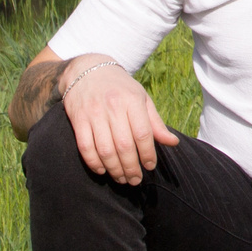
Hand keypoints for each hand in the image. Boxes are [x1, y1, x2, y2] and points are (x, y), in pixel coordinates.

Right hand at [62, 58, 179, 185]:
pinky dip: (94, 163)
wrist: (88, 70)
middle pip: (124, 146)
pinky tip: (102, 170)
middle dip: (131, 168)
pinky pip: (85, 147)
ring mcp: (94, 113)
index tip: (150, 166)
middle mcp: (113, 106)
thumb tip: (173, 143)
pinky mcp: (78, 119)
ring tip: (122, 179)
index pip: (143, 133)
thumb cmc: (120, 88)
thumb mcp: (141, 98)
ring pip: (104, 150)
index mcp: (132, 100)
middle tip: (136, 180)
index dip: (148, 154)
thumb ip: (155, 122)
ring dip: (114, 169)